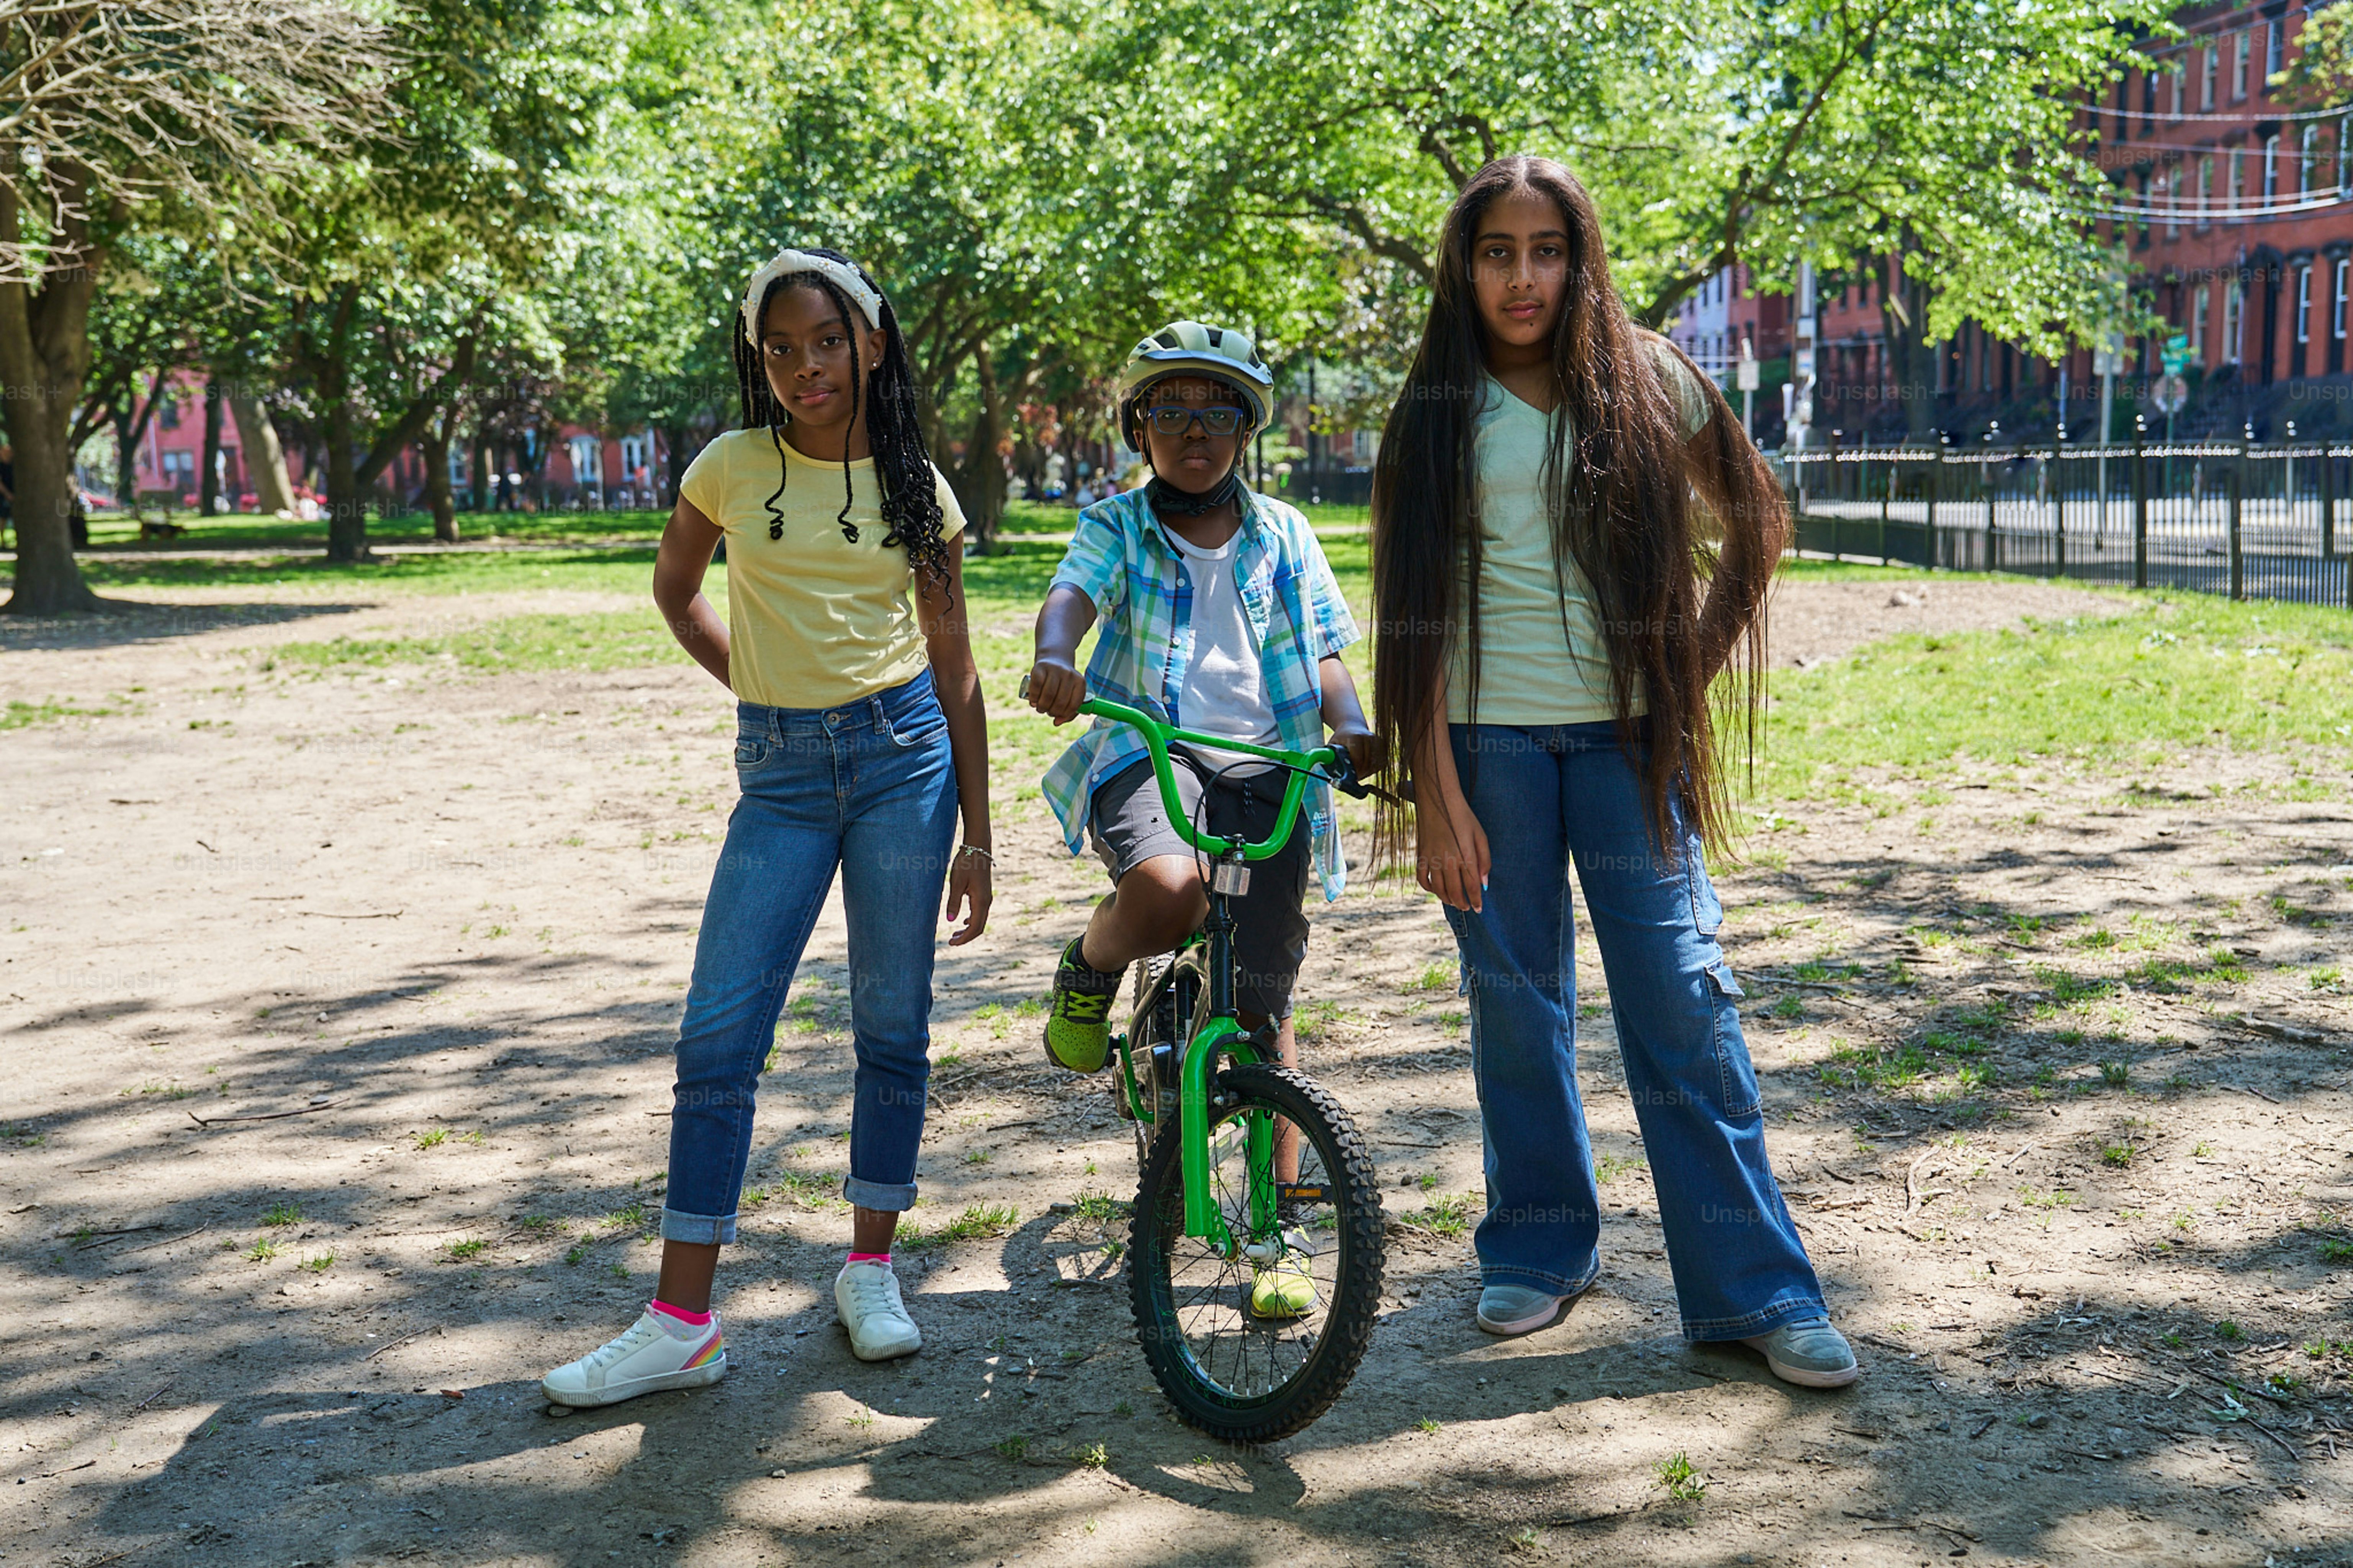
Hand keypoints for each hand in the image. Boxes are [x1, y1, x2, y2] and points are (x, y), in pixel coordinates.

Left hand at [945, 846, 992, 945]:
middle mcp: (986, 901)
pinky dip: (972, 920)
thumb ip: (954, 902)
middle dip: (966, 937)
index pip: (974, 927)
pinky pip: (980, 912)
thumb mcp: (957, 882)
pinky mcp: (984, 893)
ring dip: (968, 929)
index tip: (951, 943)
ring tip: (955, 934)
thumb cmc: (966, 863)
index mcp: (981, 900)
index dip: (964, 938)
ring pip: (980, 920)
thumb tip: (951, 921)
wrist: (978, 847)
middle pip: (979, 927)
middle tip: (951, 941)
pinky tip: (963, 920)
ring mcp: (987, 897)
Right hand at [1025, 656, 1085, 724]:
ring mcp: (1055, 669)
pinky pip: (1036, 687)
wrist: (1054, 659)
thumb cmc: (1063, 683)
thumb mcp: (1071, 694)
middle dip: (1052, 712)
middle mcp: (1069, 674)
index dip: (1064, 714)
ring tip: (1040, 708)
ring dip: (1042, 707)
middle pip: (1060, 701)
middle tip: (1047, 712)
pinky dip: (1034, 698)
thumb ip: (1068, 712)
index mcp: (1080, 682)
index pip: (1074, 705)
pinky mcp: (1040, 667)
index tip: (1058, 715)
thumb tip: (1057, 723)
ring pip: (1048, 695)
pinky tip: (1033, 701)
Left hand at [1329, 725, 1385, 779]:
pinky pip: (1382, 762)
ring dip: (1368, 771)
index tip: (1349, 777)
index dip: (1354, 771)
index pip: (1357, 760)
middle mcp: (1368, 737)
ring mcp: (1378, 741)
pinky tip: (1367, 765)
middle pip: (1367, 764)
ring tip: (1359, 769)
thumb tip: (1326, 768)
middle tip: (1354, 777)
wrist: (1353, 725)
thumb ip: (1329, 757)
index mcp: (1355, 737)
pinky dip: (1374, 767)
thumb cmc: (1341, 739)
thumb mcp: (1332, 745)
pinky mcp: (1383, 745)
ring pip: (1375, 764)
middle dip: (1361, 773)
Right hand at [1415, 786, 1489, 912]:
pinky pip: (1421, 878)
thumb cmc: (1463, 817)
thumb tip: (1484, 882)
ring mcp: (1432, 858)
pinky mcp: (1421, 854)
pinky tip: (1435, 889)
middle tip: (1467, 908)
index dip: (1476, 900)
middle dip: (1462, 904)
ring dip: (1446, 899)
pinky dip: (1428, 888)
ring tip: (1453, 901)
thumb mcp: (1480, 835)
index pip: (1472, 886)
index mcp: (1465, 855)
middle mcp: (1448, 860)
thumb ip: (1484, 860)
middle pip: (1455, 891)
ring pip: (1438, 888)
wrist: (1438, 799)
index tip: (1479, 909)